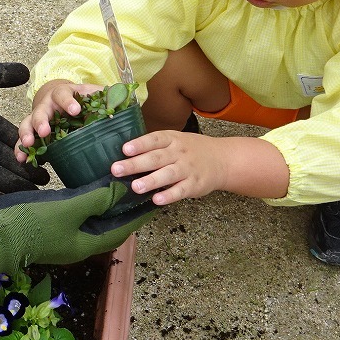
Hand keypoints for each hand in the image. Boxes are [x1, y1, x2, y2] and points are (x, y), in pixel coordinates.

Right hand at [0, 176, 155, 283]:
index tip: (155, 198)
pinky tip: (92, 186)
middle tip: (141, 185)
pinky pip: (80, 213)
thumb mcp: (68, 208)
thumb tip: (122, 188)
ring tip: (122, 183)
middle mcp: (80, 241)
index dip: (140, 213)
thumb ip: (97, 198)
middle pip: (112, 223)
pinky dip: (90, 200)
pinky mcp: (54, 224)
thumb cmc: (32, 223)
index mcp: (89, 243)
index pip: (124, 228)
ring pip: (96, 218)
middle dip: (127, 206)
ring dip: (109, 202)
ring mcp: (66, 234)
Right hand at [14, 78, 106, 162]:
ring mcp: (37, 118)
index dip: (69, 102)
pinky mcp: (33, 131)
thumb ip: (105, 95)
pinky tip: (21, 158)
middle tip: (44, 132)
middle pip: (40, 111)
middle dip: (41, 122)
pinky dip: (21, 149)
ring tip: (27, 145)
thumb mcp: (90, 93)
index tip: (76, 110)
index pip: (63, 95)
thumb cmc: (77, 97)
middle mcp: (46, 105)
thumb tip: (124, 95)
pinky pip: (23, 140)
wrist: (58, 96)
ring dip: (26, 134)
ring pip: (27, 124)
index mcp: (62, 95)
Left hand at [113, 131, 289, 203]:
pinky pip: (181, 190)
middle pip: (156, 158)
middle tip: (117, 170)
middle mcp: (179, 153)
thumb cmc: (190, 150)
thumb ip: (154, 147)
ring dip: (151, 180)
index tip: (124, 149)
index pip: (154, 140)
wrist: (222, 159)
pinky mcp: (195, 184)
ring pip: (168, 174)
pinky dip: (169, 195)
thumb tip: (124, 156)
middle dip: (135, 164)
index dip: (139, 144)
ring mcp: (187, 169)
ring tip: (135, 187)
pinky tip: (157, 200)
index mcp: (171, 139)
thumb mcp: (175, 141)